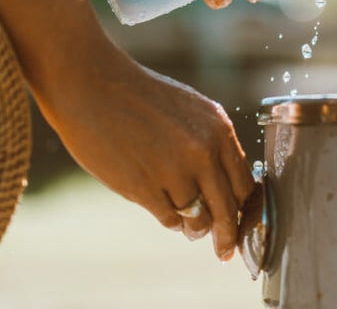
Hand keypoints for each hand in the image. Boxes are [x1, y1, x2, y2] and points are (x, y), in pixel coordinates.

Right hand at [37, 49, 255, 260]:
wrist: (91, 84)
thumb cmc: (138, 97)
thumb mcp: (188, 111)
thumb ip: (210, 145)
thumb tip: (226, 191)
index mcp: (218, 128)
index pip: (245, 183)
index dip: (244, 210)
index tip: (242, 226)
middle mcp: (203, 150)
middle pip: (227, 209)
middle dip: (227, 236)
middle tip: (225, 252)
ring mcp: (174, 170)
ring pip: (197, 218)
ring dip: (192, 223)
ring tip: (184, 219)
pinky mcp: (144, 188)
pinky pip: (170, 219)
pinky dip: (169, 218)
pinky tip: (160, 206)